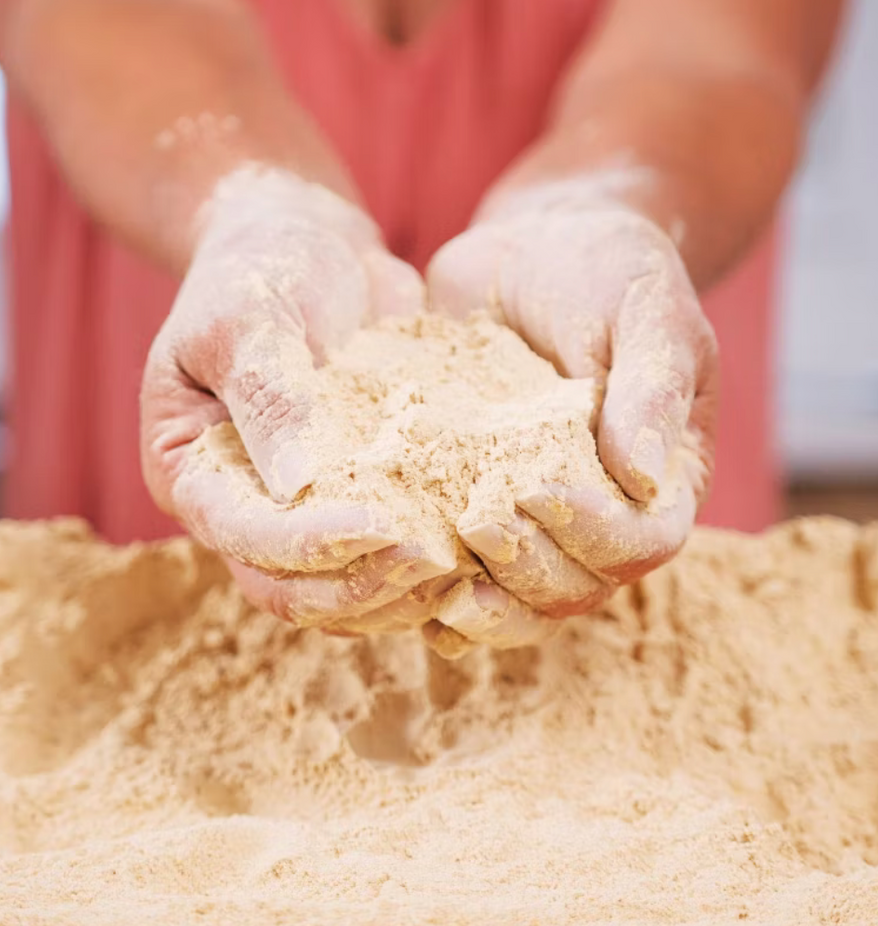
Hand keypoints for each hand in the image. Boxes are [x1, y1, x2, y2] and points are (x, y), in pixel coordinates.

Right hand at [141, 168, 454, 626]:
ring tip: (464, 570)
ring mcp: (300, 512)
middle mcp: (242, 508)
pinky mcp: (354, 502)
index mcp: (192, 470)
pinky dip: (423, 569)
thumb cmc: (261, 268)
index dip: (308, 543)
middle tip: (433, 562)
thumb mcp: (246, 316)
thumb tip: (296, 483)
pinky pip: (383, 558)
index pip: (243, 534)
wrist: (309, 247)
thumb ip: (268, 395)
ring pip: (339, 591)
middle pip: (288, 587)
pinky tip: (476, 555)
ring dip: (397, 596)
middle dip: (359, 586)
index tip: (382, 524)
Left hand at [426, 185, 718, 618]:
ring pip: (523, 599)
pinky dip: (440, 591)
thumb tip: (642, 477)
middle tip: (475, 521)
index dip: (595, 535)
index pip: (643, 542)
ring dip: (485, 605)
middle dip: (528, 570)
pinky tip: (405, 587)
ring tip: (436, 584)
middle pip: (579, 585)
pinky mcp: (478, 503)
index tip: (537, 489)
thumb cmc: (605, 269)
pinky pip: (469, 574)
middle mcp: (602, 513)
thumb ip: (653, 387)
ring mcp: (539, 518)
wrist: (533, 249)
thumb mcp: (645, 310)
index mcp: (661, 477)